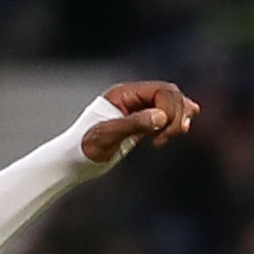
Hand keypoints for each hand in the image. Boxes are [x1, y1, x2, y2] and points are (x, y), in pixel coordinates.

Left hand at [83, 81, 199, 163]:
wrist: (73, 161)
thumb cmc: (84, 148)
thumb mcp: (107, 137)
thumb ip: (134, 124)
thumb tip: (161, 116)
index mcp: (124, 94)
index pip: (161, 91)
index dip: (170, 110)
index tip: (161, 134)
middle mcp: (133, 97)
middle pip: (170, 95)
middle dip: (177, 114)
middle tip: (167, 138)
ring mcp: (138, 109)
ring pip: (171, 103)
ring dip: (180, 116)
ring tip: (180, 132)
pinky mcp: (141, 123)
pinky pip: (166, 115)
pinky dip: (176, 121)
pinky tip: (180, 130)